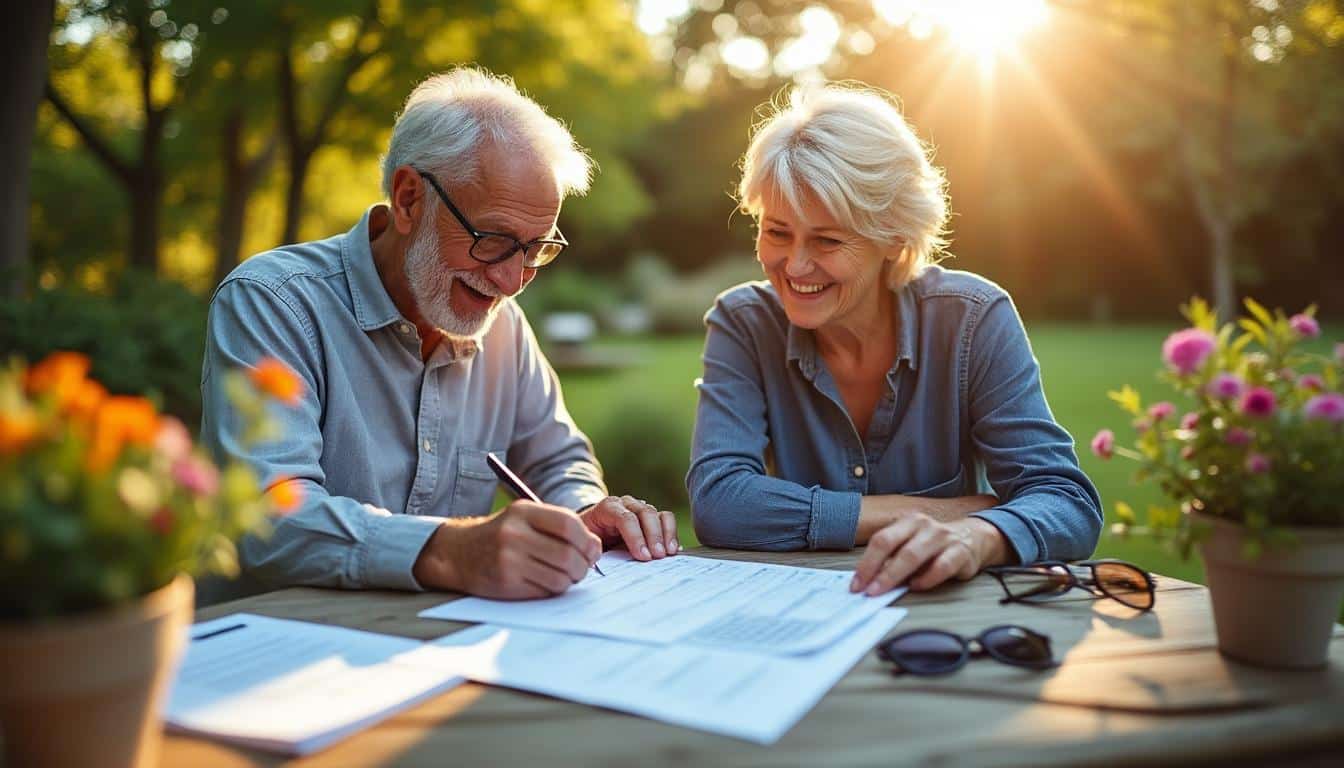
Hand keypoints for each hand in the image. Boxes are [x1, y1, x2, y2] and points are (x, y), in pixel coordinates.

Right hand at [412, 500, 601, 598]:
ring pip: (560, 578)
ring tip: (563, 576)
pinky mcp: (506, 583)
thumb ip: (558, 525)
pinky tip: (544, 582)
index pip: (568, 524)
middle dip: (583, 566)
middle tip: (581, 568)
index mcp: (523, 512)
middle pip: (568, 555)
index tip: (592, 550)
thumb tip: (595, 548)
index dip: (587, 540)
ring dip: (569, 581)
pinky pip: (545, 592)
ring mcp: (508, 560)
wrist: (458, 553)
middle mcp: (514, 534)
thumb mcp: (524, 517)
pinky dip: (552, 590)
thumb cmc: (501, 535)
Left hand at [578, 494, 677, 560]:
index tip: (643, 556)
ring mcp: (639, 508)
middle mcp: (625, 504)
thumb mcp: (585, 544)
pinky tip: (673, 550)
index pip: (624, 517)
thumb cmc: (588, 541)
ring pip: (657, 514)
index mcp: (606, 508)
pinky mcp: (651, 517)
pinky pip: (666, 519)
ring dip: (664, 534)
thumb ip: (593, 551)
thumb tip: (601, 563)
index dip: (635, 536)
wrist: (592, 533)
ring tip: (668, 554)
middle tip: (657, 556)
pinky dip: (671, 533)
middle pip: (644, 513)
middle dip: (652, 535)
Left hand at [850, 514, 1006, 595]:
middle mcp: (923, 525)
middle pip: (892, 545)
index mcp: (907, 522)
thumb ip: (893, 559)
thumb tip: (868, 581)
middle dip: (875, 570)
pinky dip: (927, 578)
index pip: (880, 540)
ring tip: (884, 590)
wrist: (974, 537)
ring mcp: (942, 537)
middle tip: (867, 590)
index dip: (865, 563)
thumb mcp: (912, 544)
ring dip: (894, 575)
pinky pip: (941, 566)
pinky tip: (917, 587)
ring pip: (913, 555)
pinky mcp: (960, 551)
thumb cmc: (935, 545)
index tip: (856, 584)